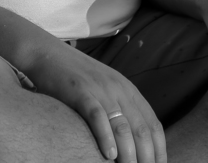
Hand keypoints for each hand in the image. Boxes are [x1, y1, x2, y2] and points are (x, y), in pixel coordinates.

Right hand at [25, 40, 165, 162]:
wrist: (48, 54)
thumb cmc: (75, 78)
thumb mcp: (104, 90)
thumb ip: (119, 110)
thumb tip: (131, 142)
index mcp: (128, 91)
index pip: (153, 125)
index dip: (159, 150)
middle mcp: (119, 90)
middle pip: (142, 129)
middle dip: (147, 157)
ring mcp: (101, 90)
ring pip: (123, 126)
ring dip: (130, 153)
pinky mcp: (81, 92)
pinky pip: (97, 117)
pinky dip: (105, 137)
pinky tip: (109, 155)